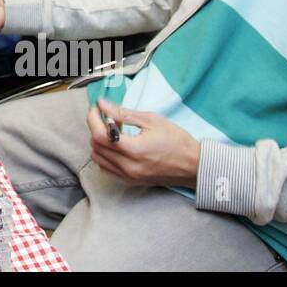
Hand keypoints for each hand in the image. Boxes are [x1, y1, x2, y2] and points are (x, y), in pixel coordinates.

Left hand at [87, 99, 201, 187]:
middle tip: (106, 117)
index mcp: (133, 150)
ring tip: (113, 131)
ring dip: (99, 142)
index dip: (93, 118)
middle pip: (96, 146)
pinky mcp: (131, 181)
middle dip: (95, 128)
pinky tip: (116, 145)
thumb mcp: (151, 120)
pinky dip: (105, 155)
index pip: (99, 134)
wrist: (193, 166)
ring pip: (98, 158)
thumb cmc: (176, 141)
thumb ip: (123, 113)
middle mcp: (128, 166)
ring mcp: (128, 176)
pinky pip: (107, 168)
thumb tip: (102, 105)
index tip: (96, 109)